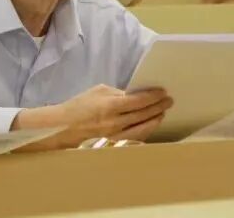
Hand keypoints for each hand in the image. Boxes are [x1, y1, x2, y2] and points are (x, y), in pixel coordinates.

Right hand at [55, 85, 172, 146]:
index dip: (153, 97)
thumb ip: (118, 93)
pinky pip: (134, 137)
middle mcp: (115, 122)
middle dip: (158, 107)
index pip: (138, 101)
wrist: (65, 126)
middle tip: (169, 101)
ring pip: (142, 128)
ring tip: (162, 112)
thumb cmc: (80, 105)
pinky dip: (145, 130)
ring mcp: (116, 134)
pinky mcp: (114, 142)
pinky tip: (150, 124)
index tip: (163, 92)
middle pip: (143, 114)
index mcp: (110, 106)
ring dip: (154, 120)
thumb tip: (134, 95)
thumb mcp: (99, 91)